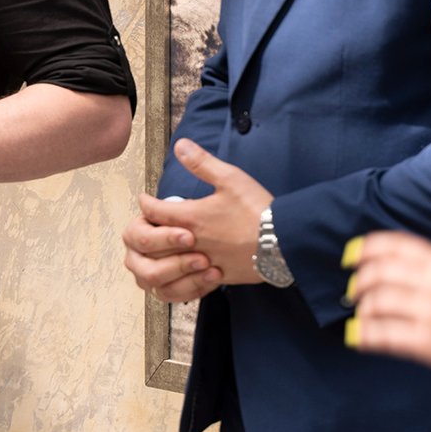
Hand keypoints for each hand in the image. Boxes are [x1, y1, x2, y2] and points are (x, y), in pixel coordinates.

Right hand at [122, 212, 219, 302]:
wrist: (192, 236)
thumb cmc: (182, 220)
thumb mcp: (175, 208)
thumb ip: (164, 206)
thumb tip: (144, 199)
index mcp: (133, 235)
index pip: (145, 240)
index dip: (167, 239)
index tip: (190, 236)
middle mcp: (134, 259)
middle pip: (150, 271)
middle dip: (180, 265)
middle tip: (204, 258)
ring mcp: (146, 278)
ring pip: (163, 288)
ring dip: (191, 280)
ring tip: (213, 270)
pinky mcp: (162, 292)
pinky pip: (177, 298)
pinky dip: (197, 289)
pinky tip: (213, 278)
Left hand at [138, 138, 273, 286]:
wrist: (286, 242)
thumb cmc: (259, 210)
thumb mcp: (230, 178)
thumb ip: (201, 162)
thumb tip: (180, 146)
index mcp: (191, 218)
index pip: (154, 212)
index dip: (146, 203)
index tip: (144, 200)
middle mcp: (192, 244)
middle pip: (152, 244)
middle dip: (144, 233)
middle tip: (146, 225)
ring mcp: (204, 264)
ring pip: (166, 268)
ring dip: (157, 259)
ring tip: (157, 251)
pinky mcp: (218, 278)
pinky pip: (187, 285)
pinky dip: (179, 279)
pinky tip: (182, 271)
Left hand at [349, 230, 430, 386]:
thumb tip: (391, 266)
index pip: (391, 244)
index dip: (364, 249)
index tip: (350, 257)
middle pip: (376, 273)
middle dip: (358, 282)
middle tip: (353, 292)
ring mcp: (428, 311)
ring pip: (375, 303)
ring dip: (362, 311)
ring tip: (363, 317)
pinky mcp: (426, 341)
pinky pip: (382, 334)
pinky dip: (365, 336)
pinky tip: (360, 339)